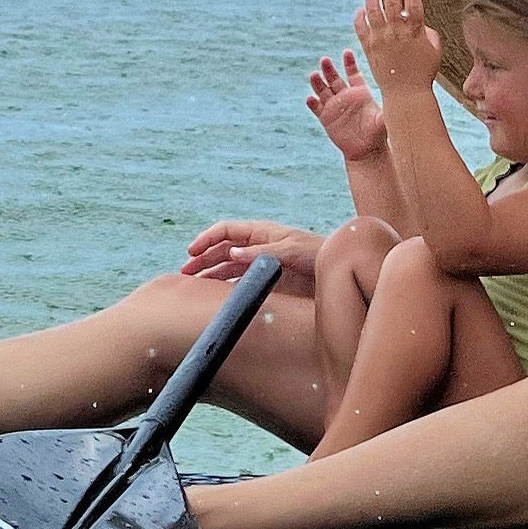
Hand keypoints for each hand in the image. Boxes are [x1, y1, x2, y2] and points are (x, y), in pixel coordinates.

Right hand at [183, 219, 321, 293]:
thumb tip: (231, 255)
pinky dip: (226, 287)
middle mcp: (259, 247)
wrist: (341, 273)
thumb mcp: (290, 252)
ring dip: (211, 275)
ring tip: (194, 287)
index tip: (191, 253)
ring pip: (228, 267)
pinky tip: (216, 297)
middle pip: (222, 250)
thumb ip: (261, 254)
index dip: (207, 239)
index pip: (226, 230)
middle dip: (203, 259)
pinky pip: (241, 282)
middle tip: (185, 274)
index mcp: (262, 233)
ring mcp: (262, 264)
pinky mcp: (268, 281)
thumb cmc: (319, 255)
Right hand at [304, 53, 385, 160]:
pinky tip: (310, 98)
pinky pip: (317, 108)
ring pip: (323, 90)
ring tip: (314, 75)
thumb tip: (400, 103)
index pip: (353, 74)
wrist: (366, 150)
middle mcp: (346, 96)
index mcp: (360, 93)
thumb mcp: (383, 120)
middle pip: (335, 79)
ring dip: (318, 82)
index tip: (347, 52)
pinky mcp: (326, 118)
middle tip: (325, 60)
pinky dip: (313, 103)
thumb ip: (387, 111)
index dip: (350, 63)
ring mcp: (334, 106)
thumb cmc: (378, 133)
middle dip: (329, 69)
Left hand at [353, 0, 445, 99]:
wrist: (406, 93)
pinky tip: (361, 8)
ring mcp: (381, 39)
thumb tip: (420, 22)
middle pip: (391, 1)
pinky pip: (361, 28)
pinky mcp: (369, 48)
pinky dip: (359, 16)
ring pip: (372, 10)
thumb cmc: (424, 72)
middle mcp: (396, 33)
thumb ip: (427, 32)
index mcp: (414, 32)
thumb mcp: (434, 50)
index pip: (413, 3)